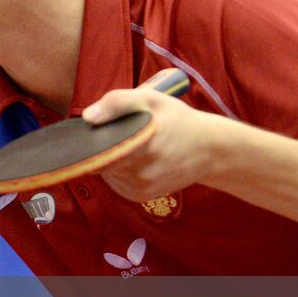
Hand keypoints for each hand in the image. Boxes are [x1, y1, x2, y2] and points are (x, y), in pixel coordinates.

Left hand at [82, 83, 228, 202]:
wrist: (209, 149)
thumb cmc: (177, 120)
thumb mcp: (151, 99)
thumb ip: (118, 103)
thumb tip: (88, 118)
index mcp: (141, 146)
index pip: (98, 150)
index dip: (90, 141)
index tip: (94, 129)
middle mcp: (140, 174)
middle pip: (99, 161)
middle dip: (100, 148)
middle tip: (118, 133)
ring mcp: (140, 188)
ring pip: (105, 172)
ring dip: (109, 160)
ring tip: (128, 145)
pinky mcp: (140, 197)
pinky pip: (115, 182)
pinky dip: (117, 171)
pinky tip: (131, 159)